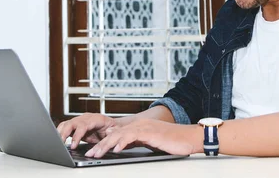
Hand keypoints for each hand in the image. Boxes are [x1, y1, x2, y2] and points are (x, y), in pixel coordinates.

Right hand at [57, 113, 118, 148]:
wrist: (112, 126)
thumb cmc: (113, 128)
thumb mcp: (114, 131)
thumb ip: (110, 133)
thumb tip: (106, 134)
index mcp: (96, 118)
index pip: (83, 125)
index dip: (77, 135)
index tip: (73, 145)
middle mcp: (86, 118)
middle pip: (72, 123)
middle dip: (64, 133)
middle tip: (60, 144)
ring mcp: (80, 120)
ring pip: (67, 123)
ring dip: (60, 133)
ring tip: (57, 143)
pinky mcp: (76, 125)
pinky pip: (65, 126)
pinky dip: (60, 132)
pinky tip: (58, 140)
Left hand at [83, 118, 202, 157]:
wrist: (189, 138)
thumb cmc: (173, 142)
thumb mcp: (150, 142)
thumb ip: (135, 141)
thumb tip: (119, 145)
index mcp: (138, 127)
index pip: (116, 134)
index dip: (102, 143)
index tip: (92, 151)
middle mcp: (139, 125)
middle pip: (114, 134)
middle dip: (100, 145)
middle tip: (89, 154)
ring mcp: (144, 127)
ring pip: (119, 135)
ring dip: (106, 145)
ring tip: (96, 154)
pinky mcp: (149, 132)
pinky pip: (132, 136)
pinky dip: (121, 142)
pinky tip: (114, 149)